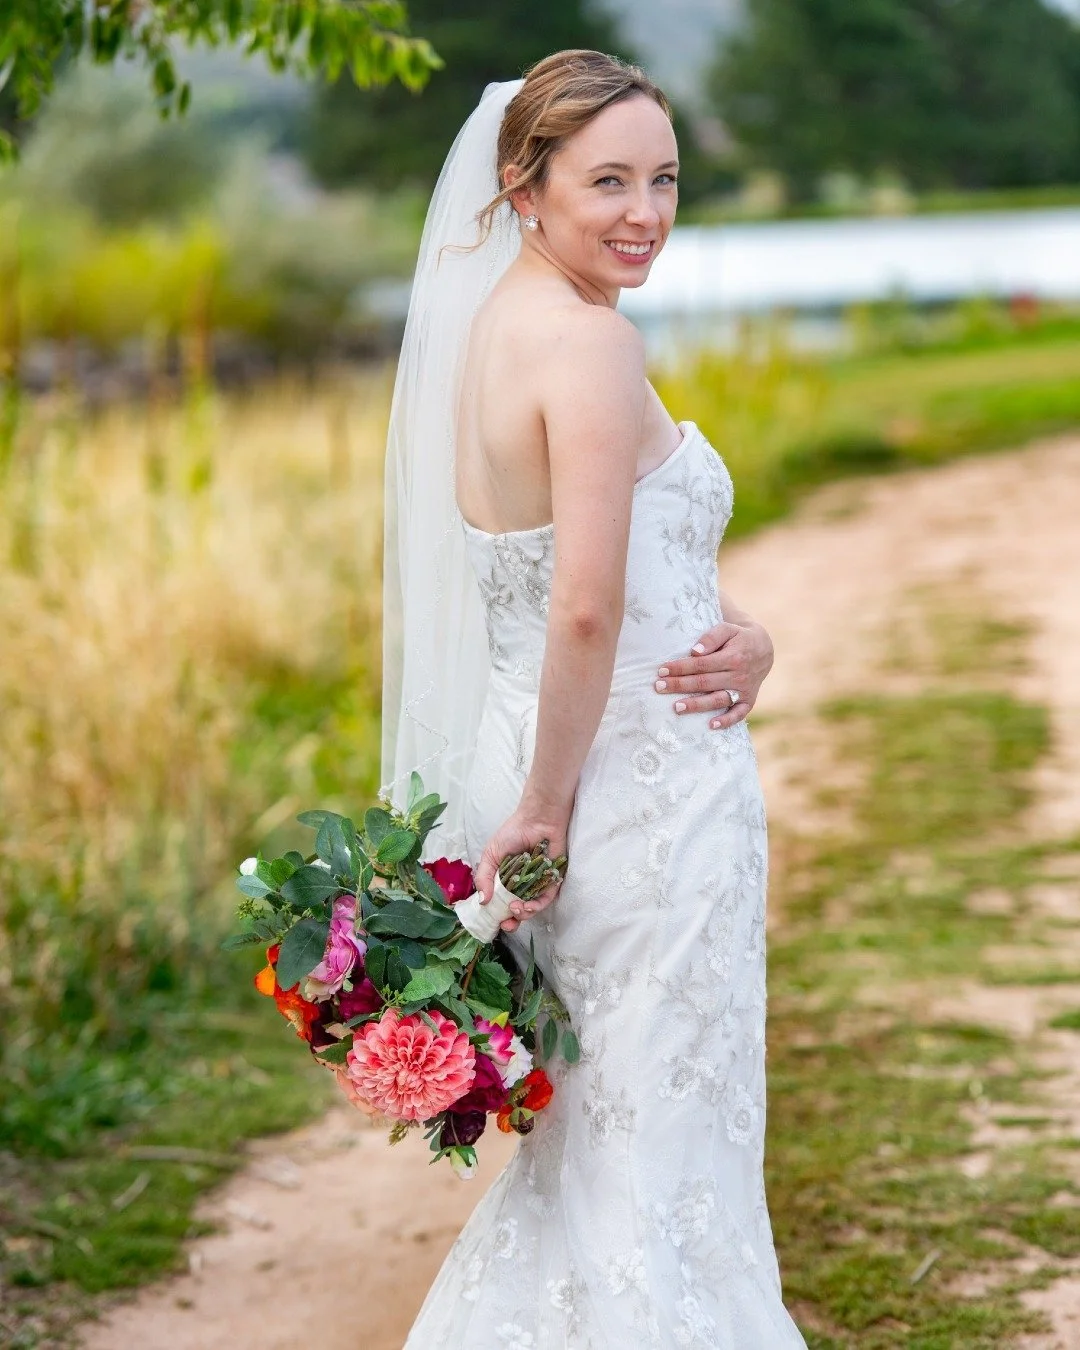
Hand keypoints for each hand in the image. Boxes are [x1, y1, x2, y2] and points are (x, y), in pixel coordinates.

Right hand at [473, 805, 568, 933]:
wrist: (537, 819)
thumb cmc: (513, 833)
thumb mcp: (491, 854)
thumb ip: (484, 877)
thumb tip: (482, 902)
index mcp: (506, 880)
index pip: (501, 903)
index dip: (497, 915)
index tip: (494, 921)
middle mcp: (522, 885)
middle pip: (517, 910)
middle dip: (512, 921)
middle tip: (507, 922)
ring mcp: (537, 884)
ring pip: (532, 908)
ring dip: (524, 914)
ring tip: (516, 909)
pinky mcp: (552, 880)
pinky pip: (546, 898)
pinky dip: (538, 905)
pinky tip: (529, 905)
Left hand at [653, 620, 773, 729]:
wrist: (763, 649)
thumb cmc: (738, 637)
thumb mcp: (728, 629)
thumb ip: (711, 638)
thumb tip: (695, 652)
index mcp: (733, 657)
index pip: (701, 665)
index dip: (680, 668)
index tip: (662, 670)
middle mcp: (739, 676)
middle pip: (705, 683)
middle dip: (680, 685)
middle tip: (659, 687)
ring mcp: (744, 691)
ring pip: (718, 700)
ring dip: (697, 705)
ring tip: (676, 708)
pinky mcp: (749, 701)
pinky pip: (738, 714)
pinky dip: (726, 721)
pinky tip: (710, 725)